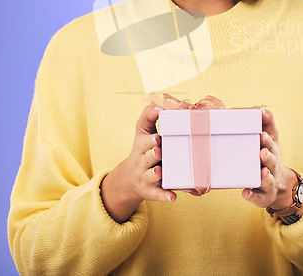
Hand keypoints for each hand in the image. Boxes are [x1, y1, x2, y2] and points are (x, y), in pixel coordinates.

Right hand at [100, 103, 176, 222]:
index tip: (157, 137)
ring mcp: (147, 177)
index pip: (145, 142)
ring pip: (151, 176)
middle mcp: (143, 161)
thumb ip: (149, 115)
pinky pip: (158, 194)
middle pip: (147, 158)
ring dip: (155, 173)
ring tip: (160, 171)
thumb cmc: (143, 148)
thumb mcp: (142, 130)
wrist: (130, 178)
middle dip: (152, 154)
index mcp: (142, 146)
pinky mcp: (151, 191)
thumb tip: (161, 105)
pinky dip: (164, 196)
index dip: (150, 140)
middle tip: (158, 150)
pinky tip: (173, 197)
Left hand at [241, 109, 297, 209]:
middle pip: (272, 161)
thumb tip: (257, 108)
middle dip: (268, 157)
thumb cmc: (269, 156)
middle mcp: (272, 166)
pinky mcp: (262, 196)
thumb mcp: (271, 139)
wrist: (281, 186)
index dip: (267, 139)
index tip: (261, 134)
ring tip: (262, 172)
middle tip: (262, 152)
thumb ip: (267, 122)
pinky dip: (252, 195)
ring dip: (264, 176)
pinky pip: (257, 197)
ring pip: (268, 180)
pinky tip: (245, 193)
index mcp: (271, 150)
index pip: (271, 144)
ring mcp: (269, 182)